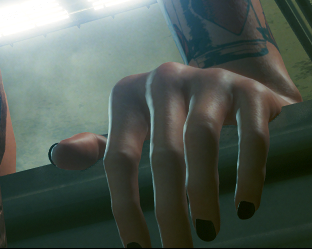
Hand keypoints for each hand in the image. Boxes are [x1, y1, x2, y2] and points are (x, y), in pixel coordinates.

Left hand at [49, 59, 297, 246]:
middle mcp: (165, 80)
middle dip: (169, 209)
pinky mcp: (251, 90)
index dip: (125, 205)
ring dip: (205, 192)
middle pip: (164, 153)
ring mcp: (210, 80)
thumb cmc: (174, 117)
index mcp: (128, 94)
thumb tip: (60, 157)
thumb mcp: (134, 124)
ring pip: (203, 139)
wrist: (235, 85)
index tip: (137, 248)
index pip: (119, 157)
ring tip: (207, 232)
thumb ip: (100, 145)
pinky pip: (252, 136)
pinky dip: (249, 174)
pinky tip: (246, 207)